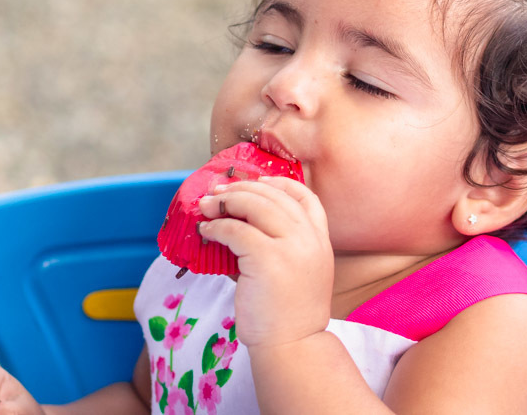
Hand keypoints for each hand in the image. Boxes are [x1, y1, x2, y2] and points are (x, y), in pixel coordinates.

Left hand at [198, 176, 333, 348]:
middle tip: (217, 192)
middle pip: (274, 196)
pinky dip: (216, 226)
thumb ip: (280, 244)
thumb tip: (237, 220)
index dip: (278, 183)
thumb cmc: (288, 314)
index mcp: (321, 240)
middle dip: (242, 189)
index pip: (305, 196)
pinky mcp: (268, 259)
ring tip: (206, 206)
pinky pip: (236, 230)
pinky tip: (206, 231)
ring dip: (225, 202)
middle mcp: (310, 238)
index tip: (256, 181)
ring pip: (255, 206)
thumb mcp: (297, 271)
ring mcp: (291, 247)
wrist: (292, 346)